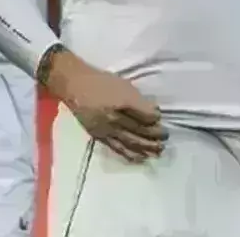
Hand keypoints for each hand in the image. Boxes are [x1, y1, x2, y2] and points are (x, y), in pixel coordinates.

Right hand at [45, 49, 166, 162]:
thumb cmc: (100, 81)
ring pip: (131, 142)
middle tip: (165, 137)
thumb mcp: (122, 83)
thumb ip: (138, 99)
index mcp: (121, 100)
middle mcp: (114, 117)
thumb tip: (153, 112)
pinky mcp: (99, 136)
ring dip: (146, 148)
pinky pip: (117, 148)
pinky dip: (131, 154)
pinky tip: (141, 157)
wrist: (73, 85)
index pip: (145, 115)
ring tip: (158, 151)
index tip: (162, 120)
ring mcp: (106, 129)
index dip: (156, 120)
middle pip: (139, 130)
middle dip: (155, 135)